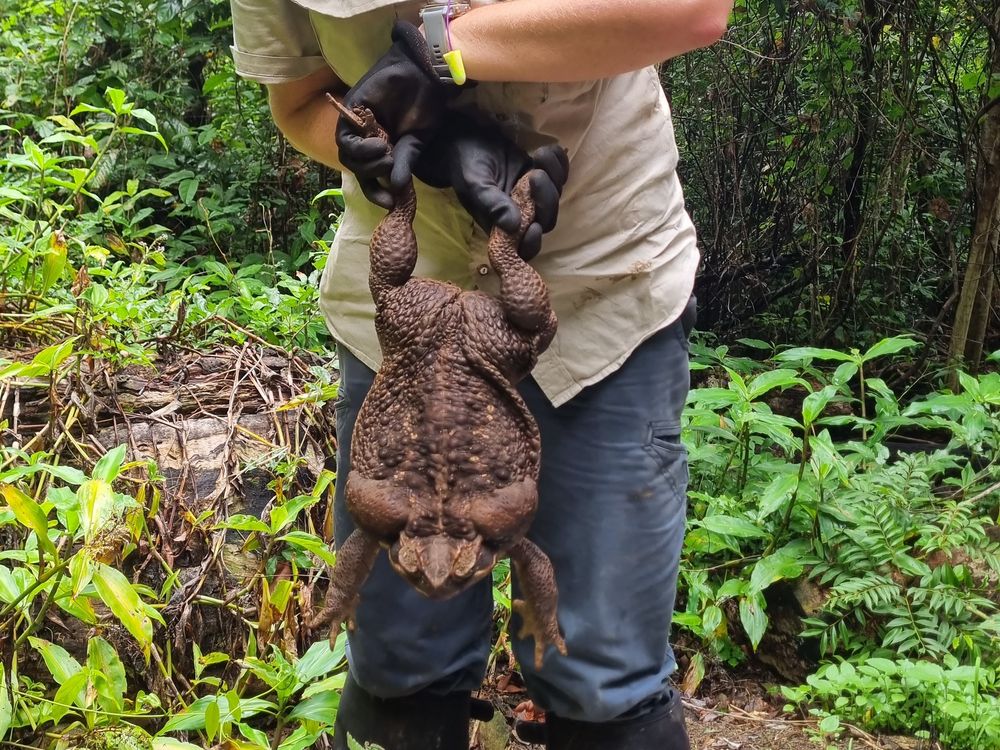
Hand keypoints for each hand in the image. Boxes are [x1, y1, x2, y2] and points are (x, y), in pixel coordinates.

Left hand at [336, 21, 452, 207]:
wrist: (422, 74)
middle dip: (372, 175)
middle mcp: (367, 139)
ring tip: (386, 153)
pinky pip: (345, 140)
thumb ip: (404, 163)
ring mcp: (357, 126)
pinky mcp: (351, 112)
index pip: (371, 176)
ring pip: (348, 157)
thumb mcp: (416, 141)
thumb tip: (396, 189)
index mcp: (382, 148)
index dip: (376, 192)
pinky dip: (360, 148)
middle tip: (391, 166)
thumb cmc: (424, 105)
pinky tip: (378, 144)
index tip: (389, 203)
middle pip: (357, 168)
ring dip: (366, 162)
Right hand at [409, 114, 569, 259]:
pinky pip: (560, 174)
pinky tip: (547, 150)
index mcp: (502, 225)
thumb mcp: (474, 185)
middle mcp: (521, 214)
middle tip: (535, 175)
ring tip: (538, 155)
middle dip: (546, 199)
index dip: (533, 243)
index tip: (534, 226)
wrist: (467, 140)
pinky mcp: (541, 175)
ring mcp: (533, 195)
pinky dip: (559, 162)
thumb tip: (514, 225)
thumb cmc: (466, 166)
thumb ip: (492, 204)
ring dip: (554, 176)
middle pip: (547, 219)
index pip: (523, 247)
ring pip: (556, 196)